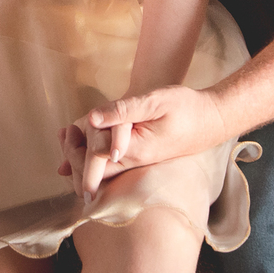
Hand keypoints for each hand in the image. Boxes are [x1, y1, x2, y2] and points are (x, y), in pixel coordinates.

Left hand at [58, 85, 230, 198]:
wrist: (210, 119)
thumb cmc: (185, 108)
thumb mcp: (154, 101)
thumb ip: (122, 110)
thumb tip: (92, 118)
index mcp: (136, 150)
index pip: (96, 154)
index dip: (78, 144)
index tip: (67, 130)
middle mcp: (134, 162)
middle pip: (94, 171)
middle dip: (73, 157)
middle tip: (63, 135)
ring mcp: (137, 162)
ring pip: (101, 171)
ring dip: (81, 157)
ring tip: (67, 136)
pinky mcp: (139, 158)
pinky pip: (110, 165)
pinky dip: (93, 157)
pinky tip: (82, 142)